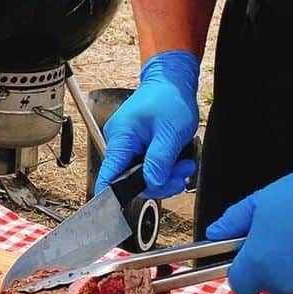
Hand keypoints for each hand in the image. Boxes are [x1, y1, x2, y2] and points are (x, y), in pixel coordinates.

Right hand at [94, 50, 198, 197]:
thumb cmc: (169, 98)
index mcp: (122, 138)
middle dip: (160, 181)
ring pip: (142, 175)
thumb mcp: (171, 132)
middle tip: (181, 173)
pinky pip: (147, 166)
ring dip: (166, 175)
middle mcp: (120, 142)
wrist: (171, 81)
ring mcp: (128, 144)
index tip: (112, 212)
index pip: (109, 174)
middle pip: (131, 180)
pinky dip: (163, 167)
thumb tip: (152, 182)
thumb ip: (160, 160)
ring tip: (184, 164)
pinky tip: (176, 160)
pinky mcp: (137, 145)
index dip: (110, 195)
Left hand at [206, 164, 292, 293]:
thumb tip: (213, 234)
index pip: (240, 284)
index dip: (245, 271)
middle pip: (274, 286)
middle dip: (278, 269)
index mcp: (259, 264)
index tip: (253, 259)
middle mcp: (286, 284)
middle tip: (292, 240)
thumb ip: (233, 221)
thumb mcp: (260, 201)